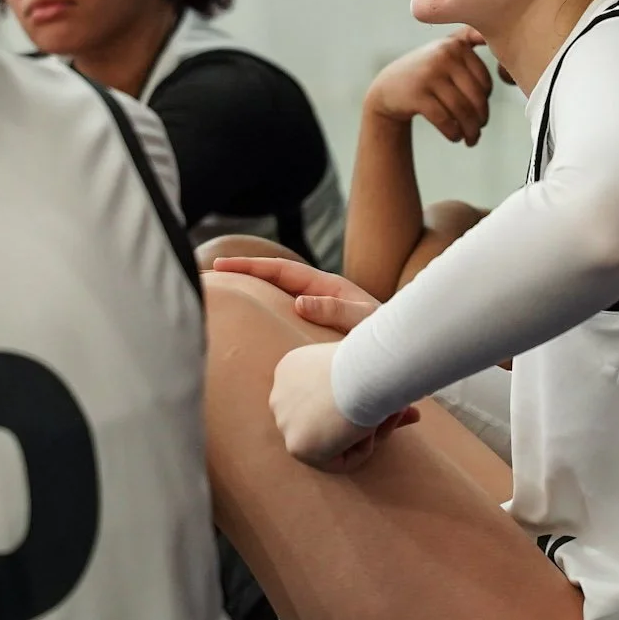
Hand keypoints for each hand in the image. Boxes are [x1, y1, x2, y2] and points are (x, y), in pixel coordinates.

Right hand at [211, 255, 379, 334]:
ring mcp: (318, 314)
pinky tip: (248, 334)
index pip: (280, 270)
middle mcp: (319, 297)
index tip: (220, 266)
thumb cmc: (391, 338)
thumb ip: (337, 311)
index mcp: (326, 286)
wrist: (409, 353)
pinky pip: (286, 325)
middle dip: (242, 276)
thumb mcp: (366, 322)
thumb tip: (300, 302)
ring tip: (220, 300)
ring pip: (277, 301)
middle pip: (272, 281)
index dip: (249, 267)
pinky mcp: (317, 334)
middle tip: (209, 276)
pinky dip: (266, 322)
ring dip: (251, 297)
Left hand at [268, 343, 419, 471]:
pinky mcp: (296, 445)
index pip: (325, 399)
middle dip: (366, 421)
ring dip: (366, 432)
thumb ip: (373, 388)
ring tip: (390, 411)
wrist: (366, 367)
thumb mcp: (370, 367)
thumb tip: (398, 406)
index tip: (393, 402)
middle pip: (327, 421)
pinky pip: (335, 461)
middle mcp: (280, 393)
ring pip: (332, 442)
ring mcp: (285, 420)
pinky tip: (368, 426)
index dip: (361, 402)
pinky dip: (361, 448)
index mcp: (292, 369)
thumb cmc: (373, 356)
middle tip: (405, 412)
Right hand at [364, 29, 493, 144]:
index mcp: (456, 45)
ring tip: (471, 140)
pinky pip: (445, 120)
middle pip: (475, 97)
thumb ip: (470, 39)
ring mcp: (428, 74)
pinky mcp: (416, 95)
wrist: (387, 88)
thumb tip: (502, 44)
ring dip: (470, 131)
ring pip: (462, 110)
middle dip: (480, 120)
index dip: (485, 101)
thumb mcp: (445, 50)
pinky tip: (454, 137)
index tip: (479, 112)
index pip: (485, 81)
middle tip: (478, 131)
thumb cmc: (427, 74)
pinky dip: (453, 133)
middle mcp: (443, 55)